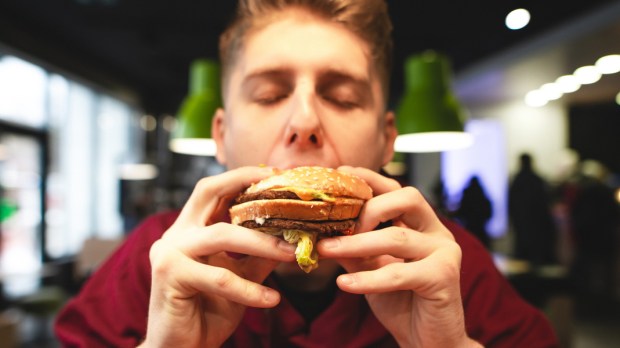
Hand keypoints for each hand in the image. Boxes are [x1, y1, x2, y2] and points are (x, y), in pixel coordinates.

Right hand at [140, 167, 296, 346]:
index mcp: (191, 228)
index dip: (242, 177)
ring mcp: (170, 252)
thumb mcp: (242, 277)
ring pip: (222, 235)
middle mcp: (177, 233)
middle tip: (281, 188)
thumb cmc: (208, 310)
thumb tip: (295, 235)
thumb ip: (260, 255)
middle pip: (208, 191)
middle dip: (245, 184)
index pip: (215, 190)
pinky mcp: (170, 276)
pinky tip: (272, 300)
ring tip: (294, 254)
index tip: (274, 174)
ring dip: (263, 243)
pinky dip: (249, 290)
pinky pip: (220, 278)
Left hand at [317, 167, 480, 346]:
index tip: (340, 174)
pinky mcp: (445, 277)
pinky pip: (400, 273)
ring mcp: (445, 252)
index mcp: (421, 224)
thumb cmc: (401, 302)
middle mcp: (437, 232)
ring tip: (327, 250)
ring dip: (357, 243)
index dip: (370, 178)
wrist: (427, 341)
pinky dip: (369, 278)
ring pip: (398, 237)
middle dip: (369, 207)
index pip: (396, 190)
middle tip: (338, 223)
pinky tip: (345, 284)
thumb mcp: (371, 269)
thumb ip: (353, 248)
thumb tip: (320, 232)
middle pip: (407, 198)